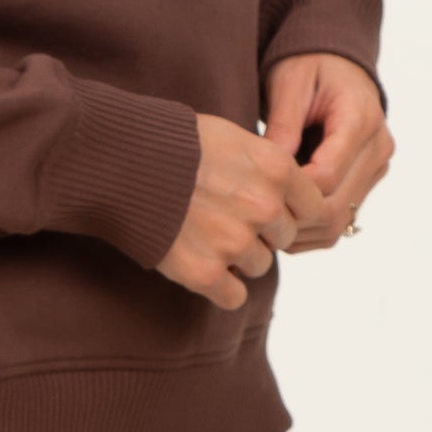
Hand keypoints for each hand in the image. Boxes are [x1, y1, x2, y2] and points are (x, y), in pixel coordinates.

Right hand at [155, 111, 327, 310]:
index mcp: (275, 169)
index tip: (263, 204)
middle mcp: (263, 207)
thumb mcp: (231, 136)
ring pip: (258, 266)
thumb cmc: (173, 141)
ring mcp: (234, 242)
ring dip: (235, 255)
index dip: (288, 207)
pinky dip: (217, 284)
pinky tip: (197, 260)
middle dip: (259, 231)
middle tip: (222, 213)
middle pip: (283, 238)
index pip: (313, 207)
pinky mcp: (205, 273)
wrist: (118, 159)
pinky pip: (233, 295)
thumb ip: (267, 166)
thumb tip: (288, 193)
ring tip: (200, 229)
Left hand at [260, 51, 394, 251]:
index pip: (327, 174)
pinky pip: (344, 217)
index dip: (291, 189)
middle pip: (338, 204)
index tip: (255, 189)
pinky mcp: (369, 179)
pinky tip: (283, 219)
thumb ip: (283, 124)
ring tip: (264, 220)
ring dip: (303, 228)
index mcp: (360, 118)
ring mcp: (377, 166)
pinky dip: (313, 226)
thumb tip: (271, 172)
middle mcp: (378, 147)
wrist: (336, 63)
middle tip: (253, 214)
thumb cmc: (309, 65)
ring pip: (343, 219)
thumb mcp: (289, 83)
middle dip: (294, 215)